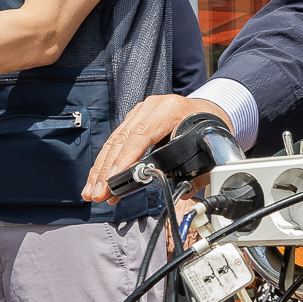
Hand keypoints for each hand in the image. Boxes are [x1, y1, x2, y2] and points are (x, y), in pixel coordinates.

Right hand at [83, 94, 230, 201]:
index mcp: (170, 109)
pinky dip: (106, 162)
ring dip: (101, 170)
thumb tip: (182, 192)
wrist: (210, 109)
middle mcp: (151, 107)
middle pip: (122, 139)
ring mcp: (141, 112)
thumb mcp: (206, 144)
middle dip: (106, 171)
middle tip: (98, 194)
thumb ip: (194, 168)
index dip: (125, 158)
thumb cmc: (209, 128)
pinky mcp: (134, 119)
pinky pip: (116, 141)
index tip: (114, 179)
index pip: (142, 134)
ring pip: (114, 141)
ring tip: (92, 192)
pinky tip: (98, 179)